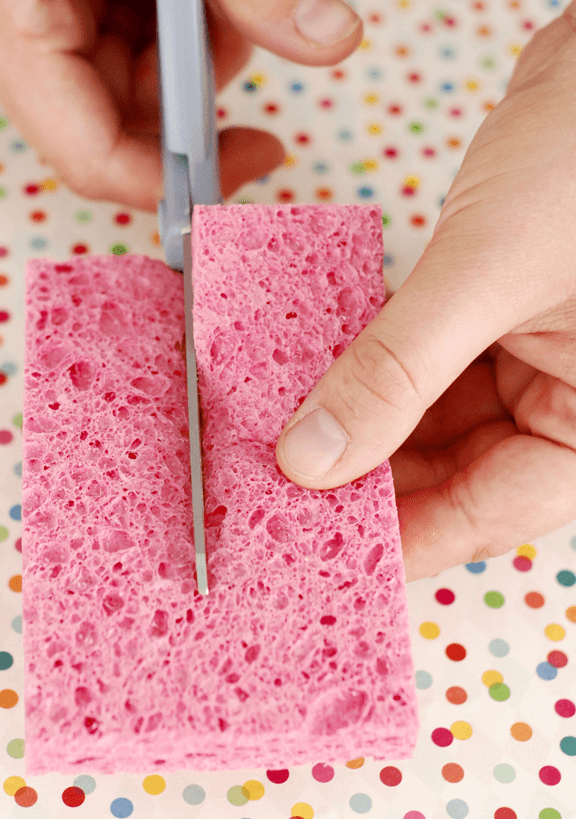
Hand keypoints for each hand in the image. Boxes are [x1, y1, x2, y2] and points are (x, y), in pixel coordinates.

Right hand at [0, 0, 361, 209]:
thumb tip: (334, 39)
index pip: (92, 157)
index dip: (180, 177)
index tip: (260, 156)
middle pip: (118, 117)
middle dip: (197, 79)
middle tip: (247, 20)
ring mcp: (14, 20)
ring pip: (128, 76)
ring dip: (191, 38)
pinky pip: (120, 35)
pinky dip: (170, 11)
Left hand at [276, 0, 575, 581]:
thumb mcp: (487, 270)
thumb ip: (396, 369)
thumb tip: (312, 458)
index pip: (483, 516)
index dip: (394, 539)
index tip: (308, 548)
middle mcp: (563, 403)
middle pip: (449, 476)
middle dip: (362, 479)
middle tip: (272, 493)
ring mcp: (527, 361)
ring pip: (426, 423)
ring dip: (356, 425)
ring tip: (277, 439)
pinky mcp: (490, 318)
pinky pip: (420, 365)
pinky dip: (367, 370)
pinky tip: (312, 377)